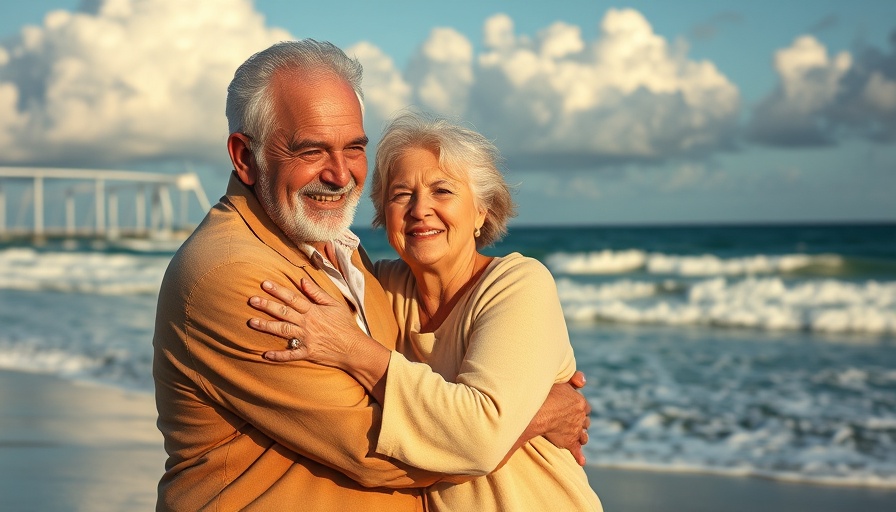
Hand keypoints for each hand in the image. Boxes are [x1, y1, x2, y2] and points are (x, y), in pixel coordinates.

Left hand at [248, 278, 366, 368]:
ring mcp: (306, 339)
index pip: (292, 298)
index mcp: (313, 311)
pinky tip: (265, 354)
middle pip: (284, 313)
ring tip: (251, 322)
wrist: (354, 348)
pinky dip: (278, 356)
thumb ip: (317, 293)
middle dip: (267, 306)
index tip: (264, 284)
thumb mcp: (335, 304)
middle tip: (251, 300)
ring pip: (283, 331)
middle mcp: (307, 324)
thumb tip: (302, 280)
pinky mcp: (307, 353)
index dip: (278, 290)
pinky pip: (290, 355)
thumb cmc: (345, 325)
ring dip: (266, 326)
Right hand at [539, 375, 590, 465]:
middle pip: (585, 421)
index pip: (584, 406)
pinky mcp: (569, 441)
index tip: (571, 408)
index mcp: (581, 402)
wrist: (538, 410)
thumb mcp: (562, 380)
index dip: (579, 407)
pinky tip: (582, 461)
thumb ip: (574, 379)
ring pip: (583, 435)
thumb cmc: (546, 393)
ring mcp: (576, 430)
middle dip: (581, 422)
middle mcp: (581, 417)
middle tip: (571, 422)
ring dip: (581, 436)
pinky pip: (576, 451)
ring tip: (578, 437)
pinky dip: (579, 456)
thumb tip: (583, 381)